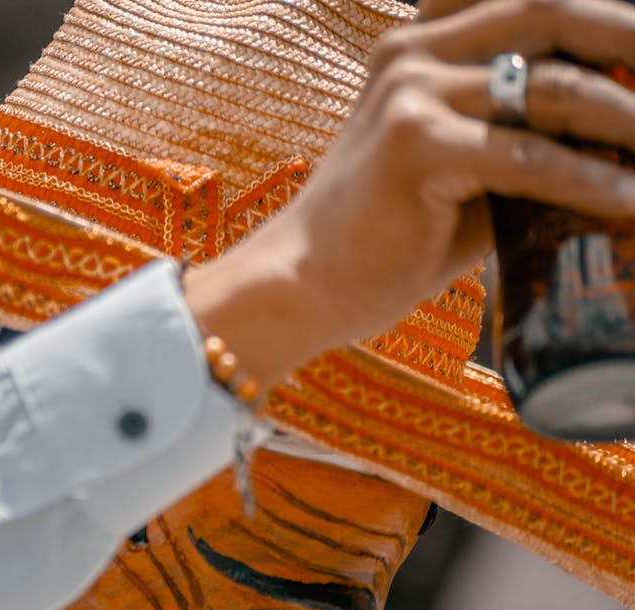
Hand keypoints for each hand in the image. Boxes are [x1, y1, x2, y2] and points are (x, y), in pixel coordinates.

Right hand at [186, 0, 634, 385]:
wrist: (309, 281)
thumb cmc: (392, 230)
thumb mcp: (468, 158)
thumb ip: (528, 127)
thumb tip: (626, 124)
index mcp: (418, 39)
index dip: (601, 15)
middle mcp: (410, 49)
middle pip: (550, 11)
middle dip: (628, 43)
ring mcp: (407, 91)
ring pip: (552, 86)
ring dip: (626, 119)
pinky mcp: (412, 143)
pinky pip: (526, 155)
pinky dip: (588, 180)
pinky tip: (624, 199)